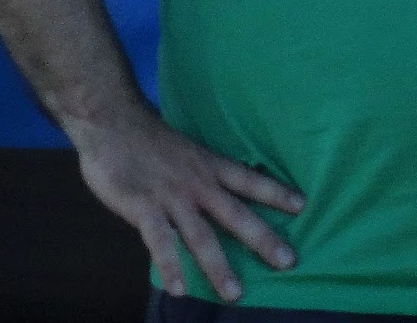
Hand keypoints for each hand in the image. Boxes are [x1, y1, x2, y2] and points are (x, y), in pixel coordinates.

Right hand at [68, 106, 304, 300]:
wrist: (114, 123)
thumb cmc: (150, 140)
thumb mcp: (187, 153)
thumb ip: (201, 175)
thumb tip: (217, 195)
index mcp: (210, 166)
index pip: (250, 180)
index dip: (276, 192)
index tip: (302, 205)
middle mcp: (198, 183)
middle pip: (236, 214)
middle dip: (263, 239)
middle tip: (289, 262)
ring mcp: (172, 197)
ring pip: (201, 236)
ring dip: (218, 266)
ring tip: (235, 293)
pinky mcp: (144, 208)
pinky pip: (160, 241)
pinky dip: (171, 265)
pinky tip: (180, 288)